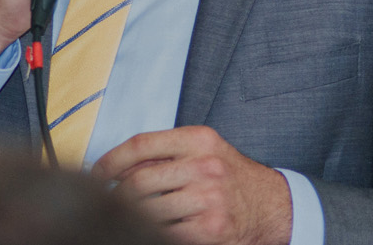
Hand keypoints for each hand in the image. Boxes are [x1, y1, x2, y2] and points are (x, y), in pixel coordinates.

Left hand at [94, 127, 292, 244]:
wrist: (273, 205)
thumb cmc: (232, 177)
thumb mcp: (205, 151)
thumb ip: (166, 154)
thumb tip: (118, 165)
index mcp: (199, 139)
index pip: (141, 144)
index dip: (111, 160)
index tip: (99, 173)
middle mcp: (204, 166)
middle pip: (139, 181)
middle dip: (117, 195)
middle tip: (109, 201)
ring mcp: (207, 199)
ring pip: (148, 210)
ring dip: (134, 216)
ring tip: (132, 216)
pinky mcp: (209, 230)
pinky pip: (165, 232)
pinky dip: (153, 232)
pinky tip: (153, 229)